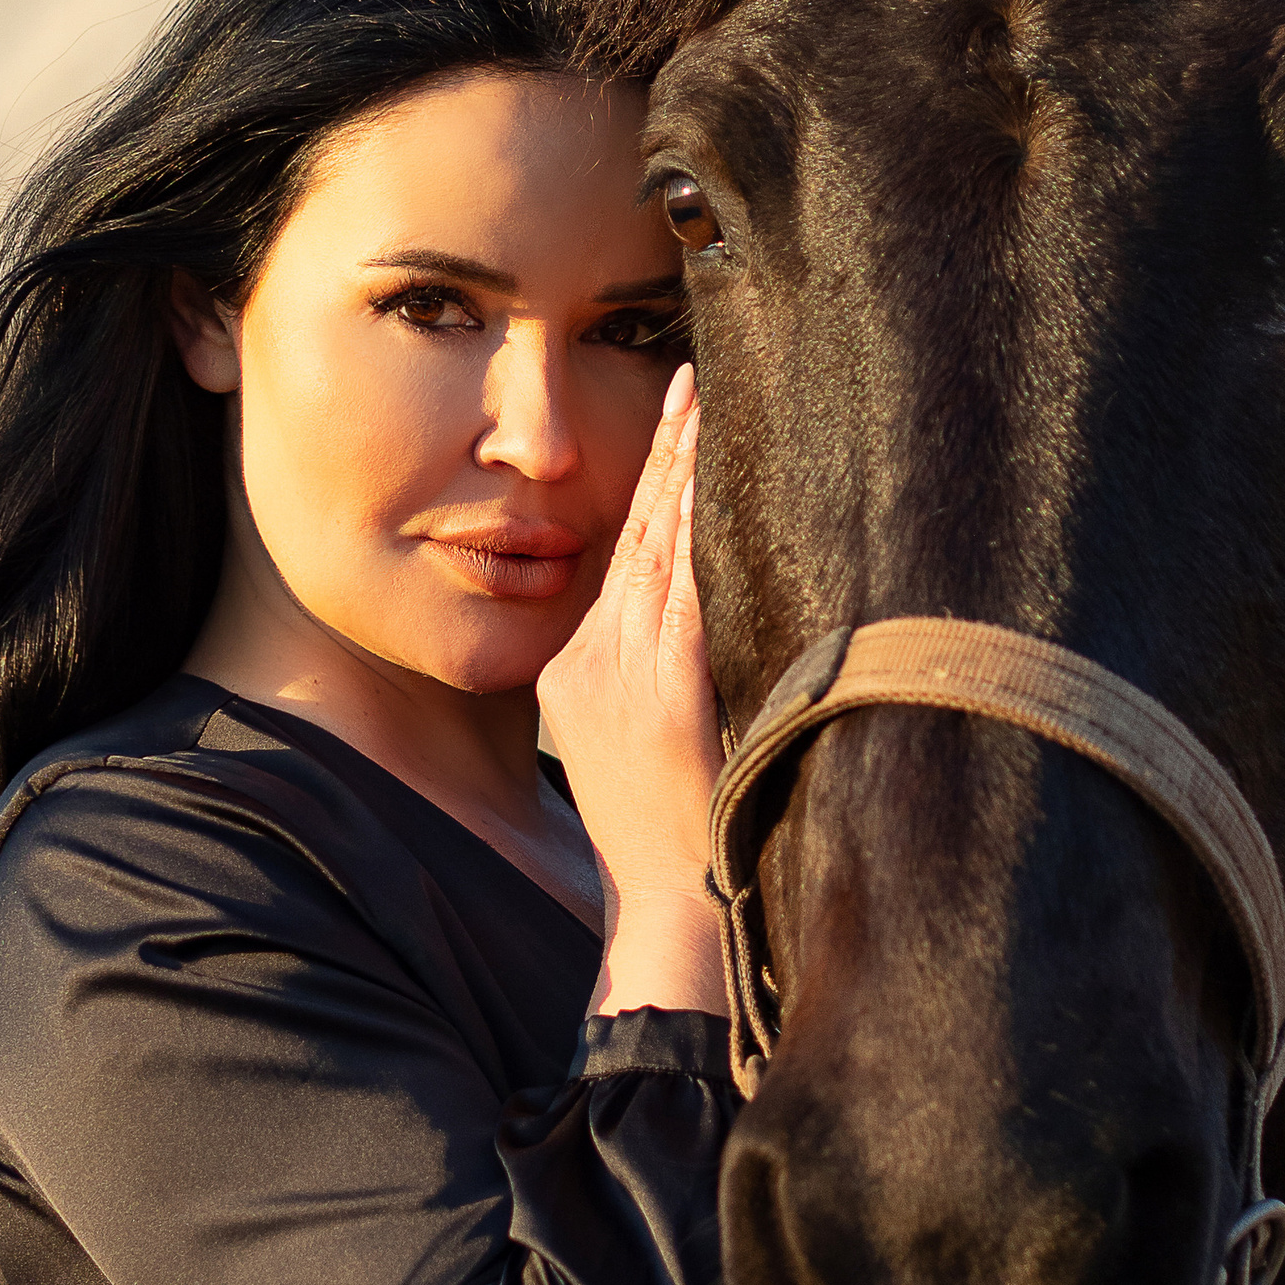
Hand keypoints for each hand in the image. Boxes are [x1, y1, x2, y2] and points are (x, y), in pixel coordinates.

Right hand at [536, 364, 727, 1016]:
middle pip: (630, 537)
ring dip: (683, 472)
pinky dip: (695, 527)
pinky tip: (712, 478)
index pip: (614, 560)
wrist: (670, 904)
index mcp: (573, 672)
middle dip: (664, 455)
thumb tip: (687, 631)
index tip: (673, 423)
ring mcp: (622, 670)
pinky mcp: (664, 685)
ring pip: (656, 548)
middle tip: (690, 380)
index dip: (645, 488)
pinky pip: (683, 585)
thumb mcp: (629, 749)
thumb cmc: (669, 836)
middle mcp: (588, 660)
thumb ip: (644, 682)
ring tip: (704, 401)